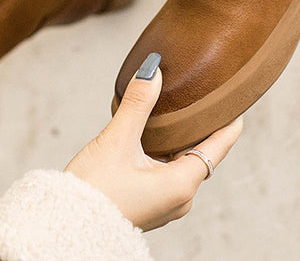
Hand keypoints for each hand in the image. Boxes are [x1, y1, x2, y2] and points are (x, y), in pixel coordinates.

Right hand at [65, 53, 242, 230]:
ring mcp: (164, 203)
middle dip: (202, 125)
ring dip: (181, 137)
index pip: (219, 146)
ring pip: (182, 162)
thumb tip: (153, 69)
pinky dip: (166, 150)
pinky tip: (154, 135)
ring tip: (179, 108)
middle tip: (204, 94)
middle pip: (201, 153)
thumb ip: (136, 103)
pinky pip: (167, 172)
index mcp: (181, 185)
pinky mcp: (148, 204)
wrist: (63, 229)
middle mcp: (179, 198)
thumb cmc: (92, 192)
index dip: (229, 121)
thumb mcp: (116, 141)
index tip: (237, 99)